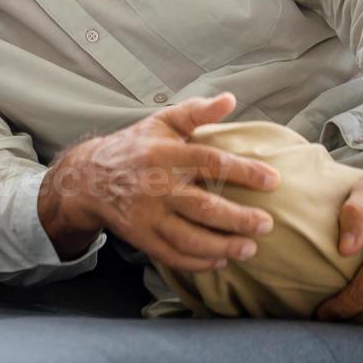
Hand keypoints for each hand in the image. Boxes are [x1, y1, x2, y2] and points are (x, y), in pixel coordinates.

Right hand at [38, 93, 279, 271]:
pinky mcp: (142, 238)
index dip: (244, 171)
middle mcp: (157, 187)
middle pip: (203, 207)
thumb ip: (197, 112)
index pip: (211, 162)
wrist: (89, 178)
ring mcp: (148, 216)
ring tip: (250, 249)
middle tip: (267, 224)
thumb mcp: (162, 122)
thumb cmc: (135, 147)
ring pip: (189, 238)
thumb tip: (230, 99)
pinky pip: (173, 256)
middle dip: (238, 219)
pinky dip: (198, 262)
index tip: (274, 180)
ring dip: (222, 246)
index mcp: (166, 155)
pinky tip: (220, 261)